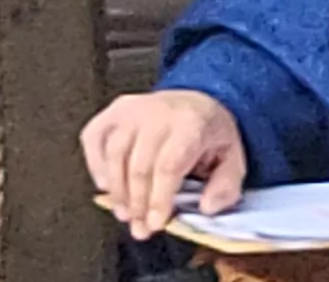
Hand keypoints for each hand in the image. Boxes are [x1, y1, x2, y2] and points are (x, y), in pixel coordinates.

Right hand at [83, 89, 245, 240]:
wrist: (197, 100)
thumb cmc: (212, 134)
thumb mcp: (234, 160)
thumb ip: (226, 187)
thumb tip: (206, 208)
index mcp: (190, 125)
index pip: (168, 166)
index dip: (158, 199)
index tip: (155, 223)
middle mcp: (156, 114)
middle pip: (138, 164)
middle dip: (136, 202)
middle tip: (138, 226)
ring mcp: (130, 110)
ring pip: (113, 153)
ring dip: (116, 189)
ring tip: (124, 213)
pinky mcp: (113, 111)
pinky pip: (93, 137)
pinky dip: (95, 164)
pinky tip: (104, 185)